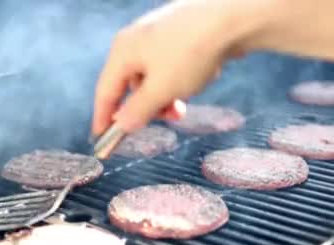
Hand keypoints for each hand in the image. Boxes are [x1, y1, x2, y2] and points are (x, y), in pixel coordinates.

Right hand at [92, 0, 251, 136]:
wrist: (233, 16)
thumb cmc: (190, 52)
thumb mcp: (161, 90)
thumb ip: (138, 111)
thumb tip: (121, 124)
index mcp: (122, 51)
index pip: (105, 91)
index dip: (103, 117)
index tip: (102, 139)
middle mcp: (135, 40)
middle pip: (131, 85)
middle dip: (148, 107)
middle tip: (168, 118)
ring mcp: (158, 34)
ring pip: (153, 77)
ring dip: (167, 95)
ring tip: (187, 100)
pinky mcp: (180, 33)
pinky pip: (171, 65)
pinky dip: (180, 79)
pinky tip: (200, 76)